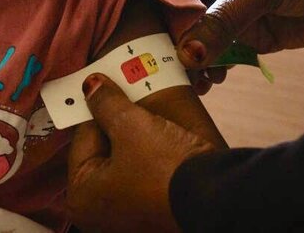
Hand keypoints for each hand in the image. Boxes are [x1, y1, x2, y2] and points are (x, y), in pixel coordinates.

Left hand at [67, 74, 215, 232]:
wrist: (220, 201)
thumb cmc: (166, 169)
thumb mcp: (132, 126)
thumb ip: (106, 103)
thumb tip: (90, 85)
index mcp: (82, 196)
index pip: (83, 137)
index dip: (97, 106)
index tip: (106, 83)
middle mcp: (100, 214)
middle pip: (104, 152)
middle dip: (117, 123)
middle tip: (129, 93)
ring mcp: (128, 218)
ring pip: (126, 163)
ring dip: (137, 138)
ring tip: (150, 112)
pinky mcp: (154, 217)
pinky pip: (145, 178)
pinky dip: (151, 157)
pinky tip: (165, 137)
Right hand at [173, 0, 303, 68]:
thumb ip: (224, 19)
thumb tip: (187, 53)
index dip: (164, 13)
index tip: (153, 42)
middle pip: (185, 16)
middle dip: (177, 42)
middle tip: (168, 69)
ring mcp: (237, 10)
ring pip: (203, 38)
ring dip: (196, 59)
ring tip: (192, 81)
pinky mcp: (257, 35)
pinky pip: (226, 53)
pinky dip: (217, 67)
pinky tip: (212, 80)